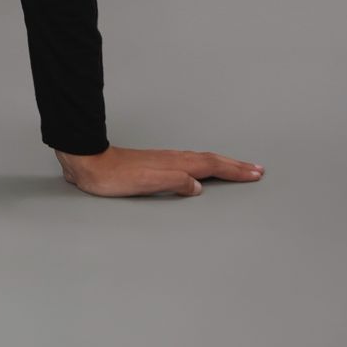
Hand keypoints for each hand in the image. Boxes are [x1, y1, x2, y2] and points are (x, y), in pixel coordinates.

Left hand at [54, 143, 265, 197]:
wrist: (90, 163)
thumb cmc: (114, 177)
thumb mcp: (145, 183)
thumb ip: (173, 182)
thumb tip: (197, 186)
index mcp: (175, 164)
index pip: (211, 166)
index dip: (234, 171)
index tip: (255, 173)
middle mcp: (173, 159)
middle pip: (211, 161)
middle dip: (235, 165)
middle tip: (257, 169)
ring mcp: (166, 160)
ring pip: (202, 160)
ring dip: (223, 164)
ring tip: (238, 167)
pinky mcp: (157, 165)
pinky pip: (191, 163)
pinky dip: (206, 165)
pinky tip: (203, 170)